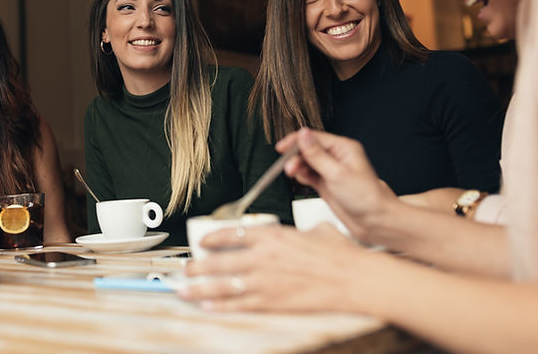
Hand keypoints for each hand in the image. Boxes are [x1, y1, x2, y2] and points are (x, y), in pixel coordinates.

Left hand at [177, 224, 368, 312]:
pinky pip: (240, 304)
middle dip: (198, 266)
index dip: (212, 237)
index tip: (202, 241)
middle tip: (186, 268)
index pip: (232, 233)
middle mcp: (262, 257)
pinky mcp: (272, 302)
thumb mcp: (316, 230)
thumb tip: (301, 233)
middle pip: (220, 260)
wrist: (352, 277)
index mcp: (272, 235)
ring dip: (200, 288)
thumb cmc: (338, 254)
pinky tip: (208, 307)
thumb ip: (300, 232)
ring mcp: (265, 280)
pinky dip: (221, 306)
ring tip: (184, 290)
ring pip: (223, 284)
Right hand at [278, 128, 397, 238]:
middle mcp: (336, 157)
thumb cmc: (366, 197)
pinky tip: (301, 180)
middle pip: (308, 149)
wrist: (374, 221)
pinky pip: (308, 175)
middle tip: (289, 168)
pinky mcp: (326, 183)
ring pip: (306, 162)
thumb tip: (303, 135)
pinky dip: (302, 176)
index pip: (314, 138)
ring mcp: (330, 170)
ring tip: (294, 175)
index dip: (296, 141)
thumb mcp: (337, 174)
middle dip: (296, 157)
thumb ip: (317, 155)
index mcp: (343, 148)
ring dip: (297, 167)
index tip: (282, 147)